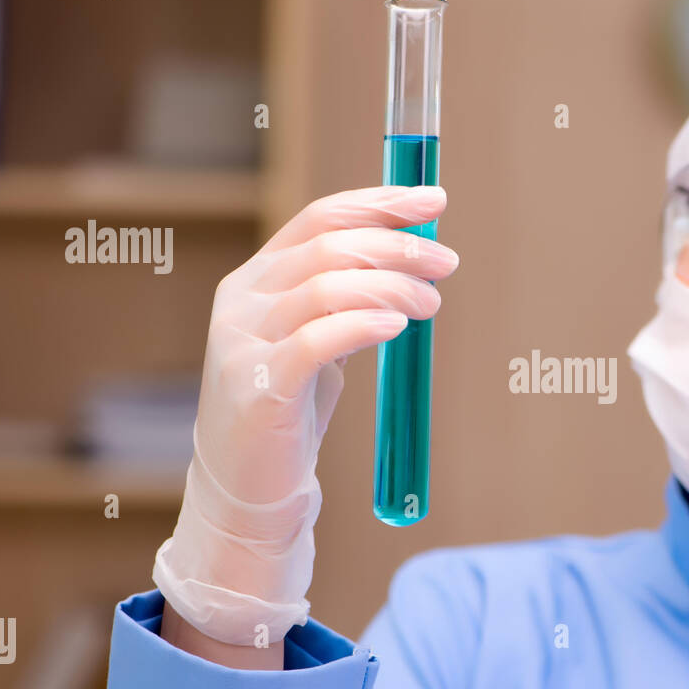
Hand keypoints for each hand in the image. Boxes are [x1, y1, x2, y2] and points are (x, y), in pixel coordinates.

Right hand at [154, 185, 457, 646]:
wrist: (248, 487)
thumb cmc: (290, 411)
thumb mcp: (317, 341)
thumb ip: (347, 298)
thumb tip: (413, 257)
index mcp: (256, 279)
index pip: (320, 218)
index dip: (379, 204)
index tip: (432, 201)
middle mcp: (242, 300)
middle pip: (328, 246)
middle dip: (397, 247)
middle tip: (446, 263)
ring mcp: (243, 341)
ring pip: (325, 286)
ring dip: (392, 286)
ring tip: (431, 305)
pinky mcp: (258, 385)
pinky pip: (316, 339)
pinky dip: (363, 323)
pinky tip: (396, 325)